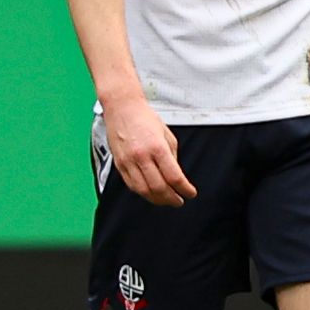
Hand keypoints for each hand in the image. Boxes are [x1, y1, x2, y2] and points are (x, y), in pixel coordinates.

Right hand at [104, 93, 197, 208]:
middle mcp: (142, 156)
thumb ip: (172, 157)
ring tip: (166, 200)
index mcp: (157, 147)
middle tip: (179, 201)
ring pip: (144, 191)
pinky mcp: (119, 165)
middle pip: (159, 188)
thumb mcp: (167, 135)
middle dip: (172, 199)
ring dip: (157, 200)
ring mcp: (128, 162)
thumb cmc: (144, 118)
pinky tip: (150, 193)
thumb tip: (175, 177)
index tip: (190, 193)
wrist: (122, 108)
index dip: (185, 189)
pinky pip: (132, 186)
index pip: (174, 177)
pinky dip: (143, 193)